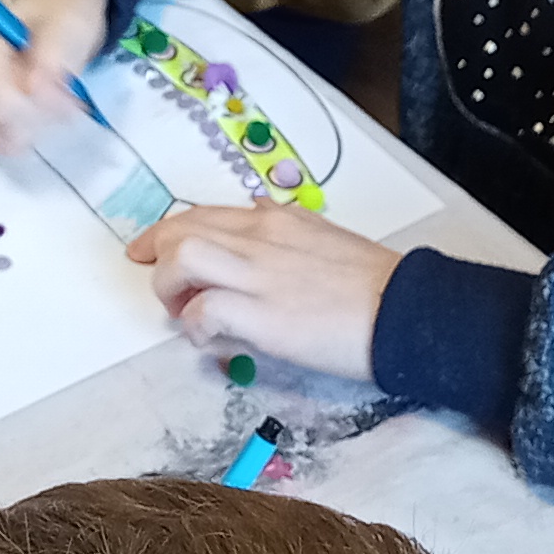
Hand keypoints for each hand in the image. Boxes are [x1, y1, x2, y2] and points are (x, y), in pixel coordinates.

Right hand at [0, 0, 106, 155]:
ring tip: (56, 102)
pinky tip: (41, 113)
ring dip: (33, 126)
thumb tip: (32, 88)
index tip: (66, 97)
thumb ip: (49, 56)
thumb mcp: (66, 26)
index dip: (30, 103)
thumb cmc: (61, 15)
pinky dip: (25, 133)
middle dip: (35, 115)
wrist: (57, 12)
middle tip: (67, 101)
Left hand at [123, 198, 402, 383]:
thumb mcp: (325, 236)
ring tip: (182, 311)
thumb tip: (259, 213)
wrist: (404, 311)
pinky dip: (194, 327)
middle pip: (182, 229)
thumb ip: (287, 225)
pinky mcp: (262, 316)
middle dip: (157, 254)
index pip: (204, 214)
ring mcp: (259, 275)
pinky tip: (208, 340)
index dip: (167, 230)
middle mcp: (261, 238)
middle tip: (157, 284)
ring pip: (182, 257)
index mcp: (275, 220)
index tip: (149, 248)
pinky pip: (203, 311)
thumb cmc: (372, 283)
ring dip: (169, 286)